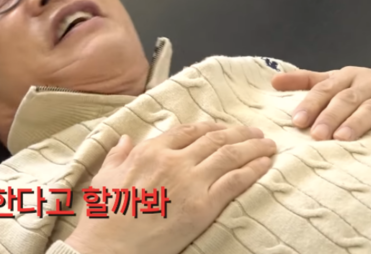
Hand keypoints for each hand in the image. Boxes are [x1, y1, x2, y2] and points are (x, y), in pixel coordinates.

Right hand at [64, 122, 275, 253]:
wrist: (111, 246)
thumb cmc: (104, 215)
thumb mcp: (105, 177)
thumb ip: (118, 155)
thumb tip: (125, 139)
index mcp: (149, 151)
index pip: (187, 131)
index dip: (209, 127)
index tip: (222, 128)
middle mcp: (172, 160)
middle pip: (213, 139)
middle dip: (238, 133)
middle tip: (254, 132)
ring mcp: (190, 182)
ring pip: (229, 155)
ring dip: (252, 147)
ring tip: (267, 145)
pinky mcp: (203, 206)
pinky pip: (234, 181)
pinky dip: (253, 170)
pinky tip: (264, 164)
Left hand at [272, 66, 370, 146]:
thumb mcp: (341, 80)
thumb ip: (309, 82)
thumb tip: (273, 81)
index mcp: (348, 77)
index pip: (325, 89)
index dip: (311, 104)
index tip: (297, 121)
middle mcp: (370, 83)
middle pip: (347, 98)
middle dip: (330, 116)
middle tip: (317, 135)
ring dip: (358, 122)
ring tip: (342, 138)